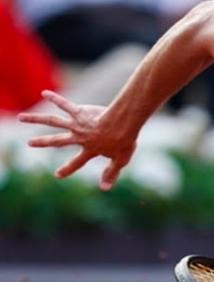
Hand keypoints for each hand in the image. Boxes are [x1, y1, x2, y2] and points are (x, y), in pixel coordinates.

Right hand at [17, 90, 136, 189]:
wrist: (123, 124)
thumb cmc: (124, 141)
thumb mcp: (120, 160)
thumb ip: (111, 173)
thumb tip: (104, 189)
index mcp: (90, 150)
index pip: (77, 162)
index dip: (68, 169)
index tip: (58, 175)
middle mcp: (79, 137)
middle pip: (57, 141)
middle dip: (42, 142)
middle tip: (29, 143)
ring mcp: (77, 125)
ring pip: (53, 122)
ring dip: (35, 119)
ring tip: (21, 117)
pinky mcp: (80, 112)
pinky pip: (65, 105)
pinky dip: (55, 98)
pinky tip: (45, 93)